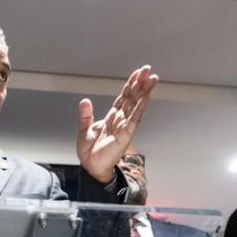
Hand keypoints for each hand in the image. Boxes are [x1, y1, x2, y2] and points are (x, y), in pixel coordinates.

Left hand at [76, 65, 158, 182]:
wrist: (91, 167)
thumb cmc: (90, 152)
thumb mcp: (85, 129)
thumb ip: (86, 115)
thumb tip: (85, 101)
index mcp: (112, 117)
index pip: (124, 97)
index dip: (131, 84)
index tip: (138, 73)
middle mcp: (121, 119)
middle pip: (133, 97)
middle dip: (140, 83)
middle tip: (148, 70)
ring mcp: (124, 126)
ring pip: (136, 105)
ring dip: (144, 91)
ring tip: (151, 79)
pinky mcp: (125, 135)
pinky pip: (134, 119)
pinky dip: (139, 108)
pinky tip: (145, 98)